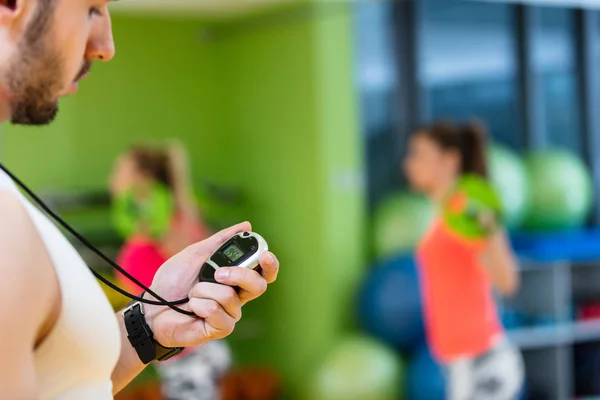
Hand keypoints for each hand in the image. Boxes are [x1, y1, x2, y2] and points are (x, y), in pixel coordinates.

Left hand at [144, 221, 278, 347]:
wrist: (151, 306)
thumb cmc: (173, 281)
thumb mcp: (196, 254)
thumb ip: (221, 240)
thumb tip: (247, 225)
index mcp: (235, 278)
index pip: (263, 273)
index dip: (270, 265)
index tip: (264, 255)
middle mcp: (237, 297)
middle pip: (258, 286)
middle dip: (239, 275)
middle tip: (217, 273)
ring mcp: (230, 314)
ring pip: (230, 297)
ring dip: (204, 290)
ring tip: (191, 294)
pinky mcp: (219, 329)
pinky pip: (218, 313)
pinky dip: (200, 305)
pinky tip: (192, 308)